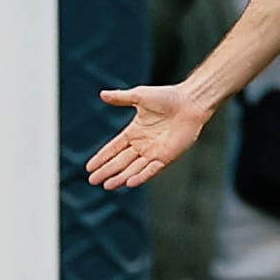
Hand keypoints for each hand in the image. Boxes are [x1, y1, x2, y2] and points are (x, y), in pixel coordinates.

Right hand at [87, 83, 212, 188]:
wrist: (190, 102)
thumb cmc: (168, 96)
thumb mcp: (139, 96)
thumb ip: (120, 98)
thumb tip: (101, 94)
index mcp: (134, 131)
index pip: (114, 147)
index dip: (102, 157)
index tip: (89, 166)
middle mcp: (142, 144)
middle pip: (120, 161)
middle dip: (106, 171)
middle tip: (92, 180)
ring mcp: (154, 152)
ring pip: (133, 168)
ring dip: (120, 177)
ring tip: (106, 185)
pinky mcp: (166, 157)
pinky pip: (151, 169)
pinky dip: (141, 176)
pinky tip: (129, 182)